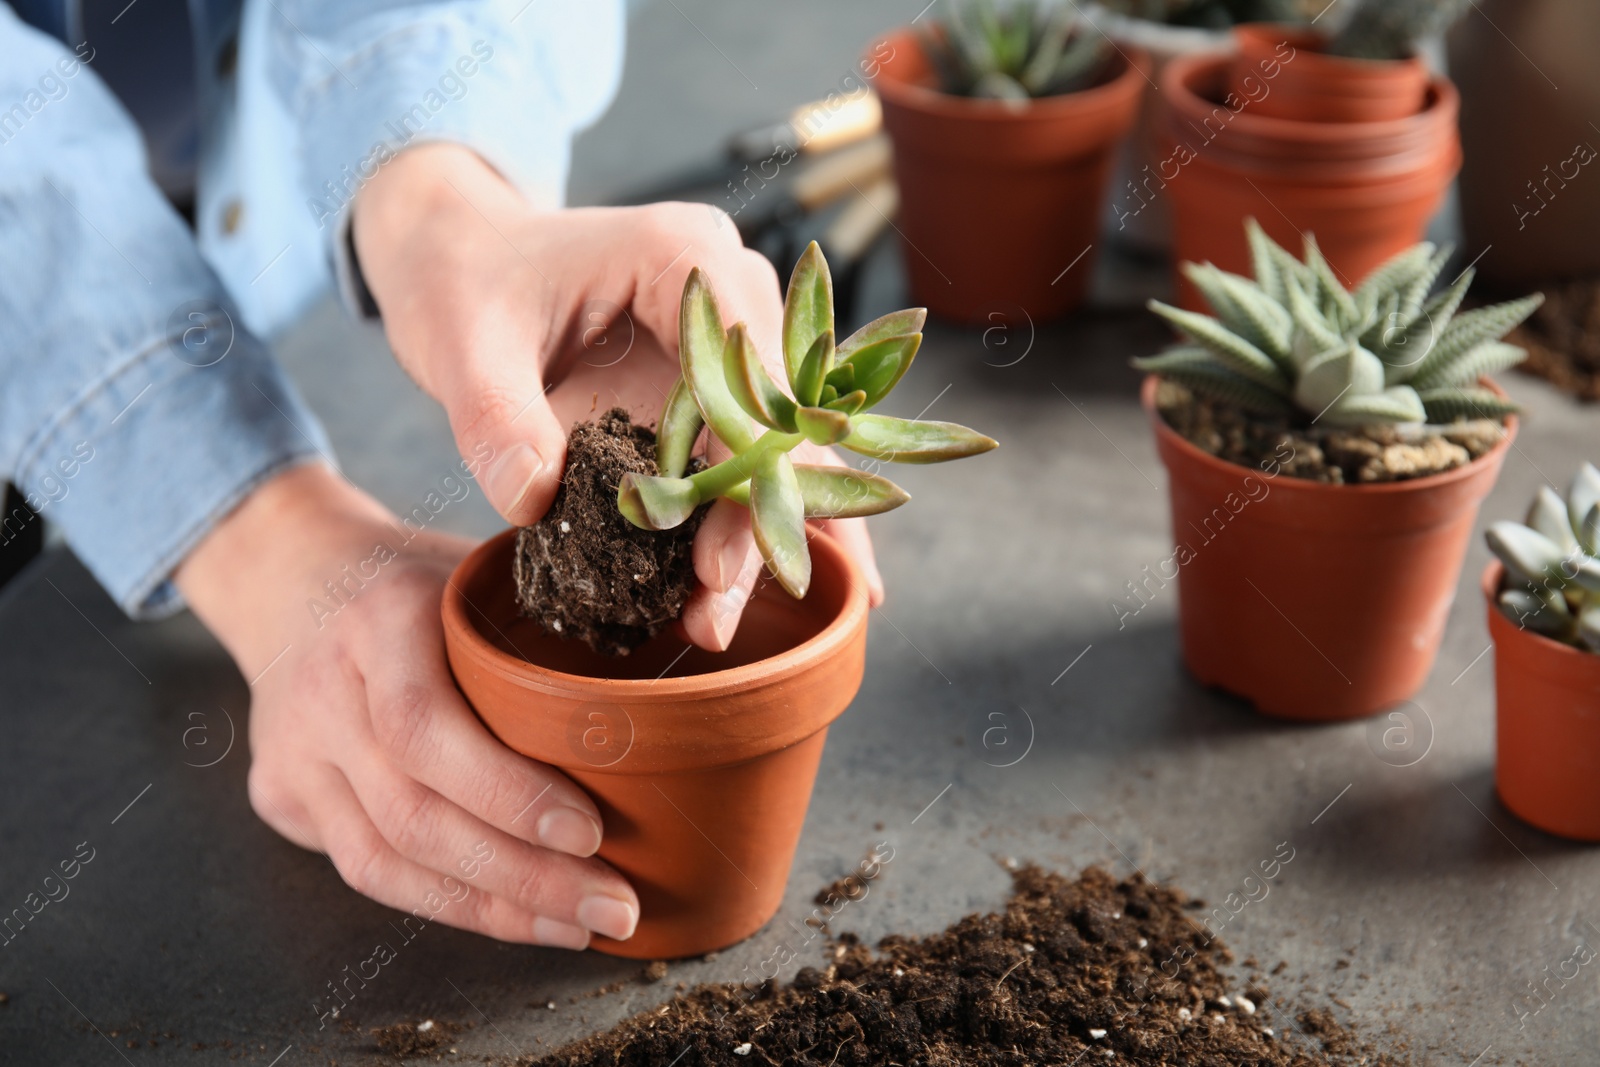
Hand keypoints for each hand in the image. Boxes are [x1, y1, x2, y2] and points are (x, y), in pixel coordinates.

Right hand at [175, 464, 637, 948]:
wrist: (293, 575)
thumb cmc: (421, 578)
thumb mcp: (481, 568)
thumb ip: (556, 609)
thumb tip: (693, 645)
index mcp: (380, 619)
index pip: (425, 725)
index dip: (508, 791)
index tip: (594, 832)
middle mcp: (323, 691)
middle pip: (412, 813)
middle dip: (522, 875)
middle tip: (616, 906)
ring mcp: (293, 752)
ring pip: (385, 861)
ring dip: (493, 907)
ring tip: (580, 924)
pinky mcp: (284, 798)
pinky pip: (370, 870)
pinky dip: (452, 903)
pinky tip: (520, 916)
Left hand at [351, 144, 884, 650]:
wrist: (466, 257)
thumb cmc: (468, 280)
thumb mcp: (463, 341)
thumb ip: (494, 416)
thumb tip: (530, 501)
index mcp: (686, 260)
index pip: (745, 377)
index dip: (740, 472)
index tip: (713, 562)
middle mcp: (733, 299)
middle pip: (773, 425)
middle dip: (755, 525)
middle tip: (714, 614)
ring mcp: (733, 346)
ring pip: (778, 452)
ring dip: (765, 537)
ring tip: (729, 622)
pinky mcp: (715, 389)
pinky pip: (754, 459)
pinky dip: (766, 520)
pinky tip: (812, 588)